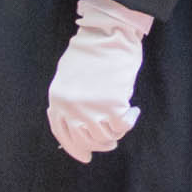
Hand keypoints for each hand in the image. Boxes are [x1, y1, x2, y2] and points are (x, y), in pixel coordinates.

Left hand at [46, 0, 152, 163]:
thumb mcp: (68, 76)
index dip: (74, 149)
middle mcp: (72, 108)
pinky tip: (133, 110)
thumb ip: (70, 100)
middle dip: (98, 145)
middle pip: (84, 141)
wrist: (107, 34)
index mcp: (58, 100)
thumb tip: (78, 125)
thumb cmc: (90, 51)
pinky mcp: (112, 106)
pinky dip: (130, 121)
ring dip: (115, 132)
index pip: (63, 134)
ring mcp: (91, 109)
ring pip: (105, 138)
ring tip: (121, 118)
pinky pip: (122, 126)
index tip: (85, 157)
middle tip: (110, 141)